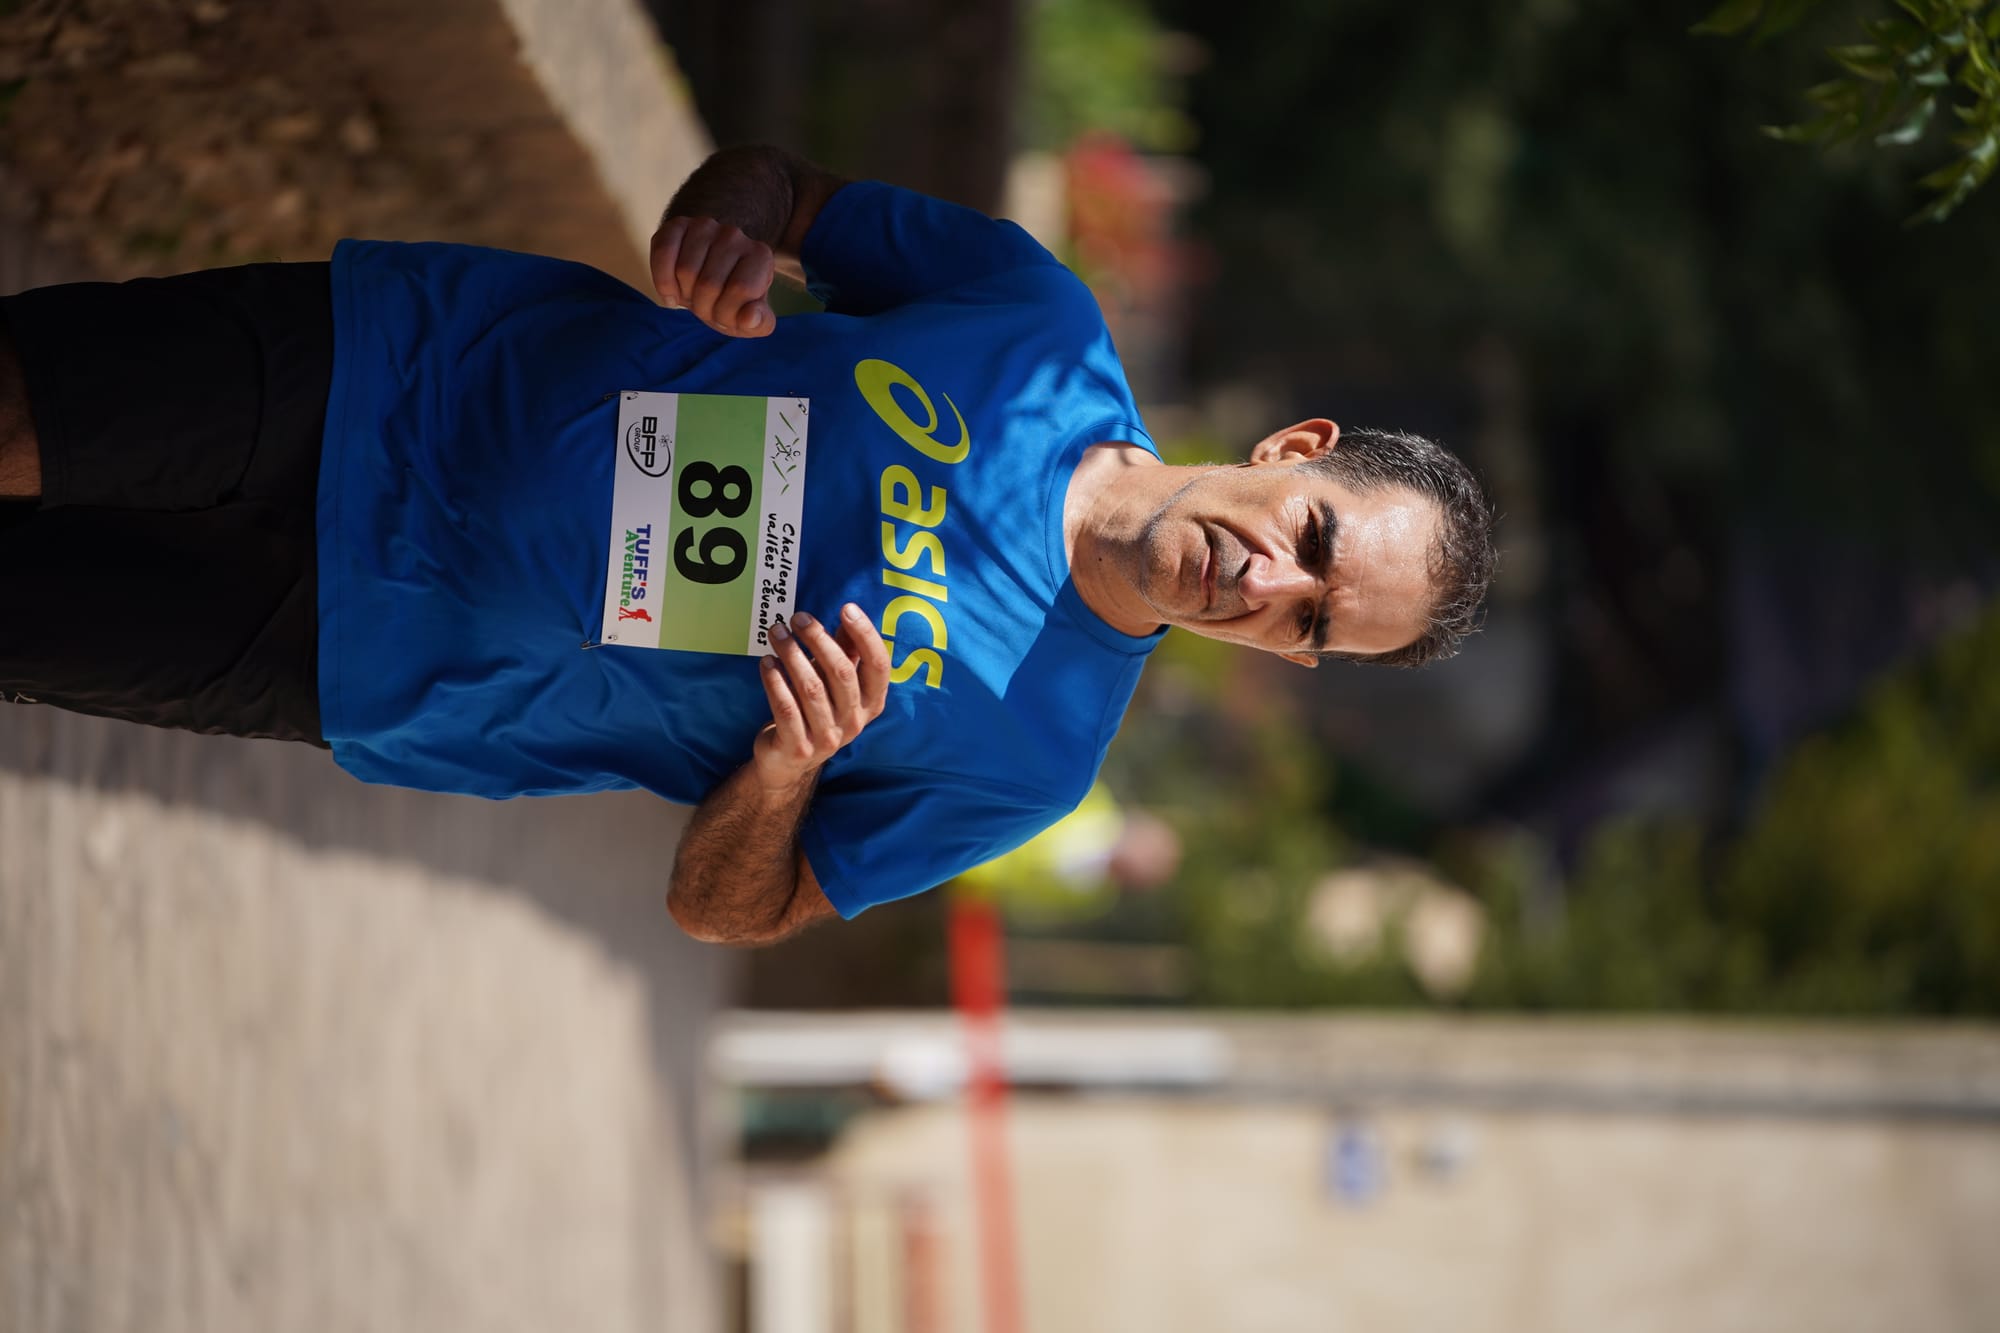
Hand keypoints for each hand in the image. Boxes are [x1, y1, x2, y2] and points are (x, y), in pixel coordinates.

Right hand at [650, 215, 777, 336]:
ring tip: (692, 294)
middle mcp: (735, 235)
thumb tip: (749, 317)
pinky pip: (663, 253)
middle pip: (709, 284)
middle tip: (706, 307)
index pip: (741, 289)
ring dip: (684, 294)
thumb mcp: (751, 320)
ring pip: (685, 271)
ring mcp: (705, 226)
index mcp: (760, 256)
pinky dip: (662, 281)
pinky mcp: (677, 225)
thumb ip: (760, 323)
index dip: (727, 313)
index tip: (726, 316)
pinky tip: (671, 291)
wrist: (707, 279)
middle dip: (703, 308)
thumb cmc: (732, 301)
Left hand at [752, 604, 890, 791]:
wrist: (788, 761)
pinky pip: (786, 708)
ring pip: (811, 688)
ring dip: (792, 655)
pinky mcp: (799, 748)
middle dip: (818, 639)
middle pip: (841, 673)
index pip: (878, 666)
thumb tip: (850, 614)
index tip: (848, 608)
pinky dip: (775, 682)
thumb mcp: (834, 683)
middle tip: (797, 618)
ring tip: (777, 632)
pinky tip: (766, 662)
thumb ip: (846, 652)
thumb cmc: (815, 711)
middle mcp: (854, 722)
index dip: (866, 635)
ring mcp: (827, 738)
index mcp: (871, 703)